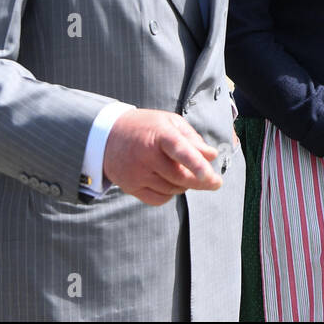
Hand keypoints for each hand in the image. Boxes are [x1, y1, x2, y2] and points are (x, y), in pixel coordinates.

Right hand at [103, 108, 221, 205]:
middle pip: (180, 177)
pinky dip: (170, 194)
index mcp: (160, 134)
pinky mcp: (130, 187)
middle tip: (215, 182)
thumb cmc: (147, 127)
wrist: (107, 137)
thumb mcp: (170, 123)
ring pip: (173, 189)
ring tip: (183, 172)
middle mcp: (146, 155)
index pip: (180, 150)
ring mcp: (136, 173)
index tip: (210, 176)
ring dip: (185, 185)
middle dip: (202, 181)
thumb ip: (193, 139)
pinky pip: (159, 199)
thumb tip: (212, 156)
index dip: (196, 164)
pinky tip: (169, 182)